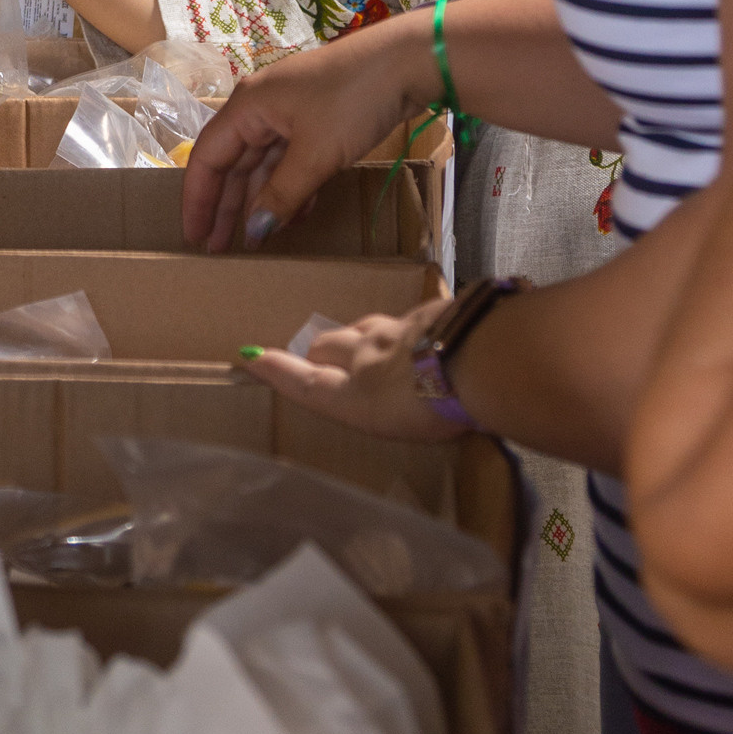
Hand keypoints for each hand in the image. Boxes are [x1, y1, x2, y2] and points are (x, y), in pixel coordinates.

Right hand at [183, 11, 430, 250]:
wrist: (408, 61)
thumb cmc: (352, 100)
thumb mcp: (315, 153)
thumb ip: (282, 194)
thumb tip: (254, 230)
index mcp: (248, 107)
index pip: (207, 158)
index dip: (198, 200)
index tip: (194, 236)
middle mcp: (261, 109)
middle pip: (233, 163)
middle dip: (225, 206)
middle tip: (218, 247)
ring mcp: (290, 114)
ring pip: (264, 164)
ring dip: (260, 200)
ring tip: (255, 238)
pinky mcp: (318, 121)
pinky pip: (292, 160)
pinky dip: (291, 188)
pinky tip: (296, 215)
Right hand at [233, 296, 460, 441]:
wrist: (480, 360)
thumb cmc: (431, 406)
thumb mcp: (381, 419)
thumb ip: (344, 396)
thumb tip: (305, 379)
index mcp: (355, 387)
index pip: (307, 380)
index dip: (279, 371)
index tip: (252, 357)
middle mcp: (370, 353)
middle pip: (330, 345)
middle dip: (319, 351)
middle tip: (319, 359)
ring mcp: (403, 330)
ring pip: (369, 328)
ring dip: (360, 337)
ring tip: (367, 348)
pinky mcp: (436, 314)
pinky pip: (411, 320)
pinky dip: (406, 330)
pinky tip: (423, 337)